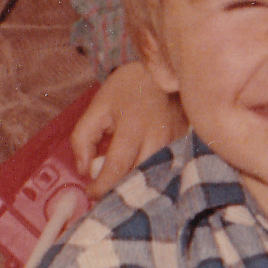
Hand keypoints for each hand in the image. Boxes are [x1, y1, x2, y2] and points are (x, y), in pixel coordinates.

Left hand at [71, 61, 181, 196]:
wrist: (162, 71)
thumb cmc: (127, 88)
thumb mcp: (97, 107)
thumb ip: (82, 138)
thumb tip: (84, 170)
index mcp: (133, 126)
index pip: (117, 167)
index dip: (101, 186)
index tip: (90, 194)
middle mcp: (158, 137)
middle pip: (138, 178)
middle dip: (119, 192)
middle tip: (104, 196)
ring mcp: (175, 143)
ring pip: (154, 178)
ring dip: (136, 188)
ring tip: (120, 189)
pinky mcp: (184, 145)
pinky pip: (166, 170)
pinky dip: (151, 178)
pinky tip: (139, 179)